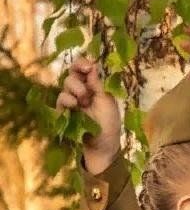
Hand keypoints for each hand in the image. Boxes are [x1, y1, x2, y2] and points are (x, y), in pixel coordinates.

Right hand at [55, 57, 120, 173]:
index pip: (85, 68)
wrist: (102, 146)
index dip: (83, 63)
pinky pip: (60, 98)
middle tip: (86, 74)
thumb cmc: (109, 124)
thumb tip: (93, 64)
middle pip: (73, 72)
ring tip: (84, 101)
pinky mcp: (63, 111)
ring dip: (76, 88)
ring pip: (67, 83)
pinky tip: (74, 105)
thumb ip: (98, 84)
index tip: (88, 65)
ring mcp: (72, 100)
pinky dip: (67, 99)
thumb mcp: (107, 102)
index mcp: (95, 86)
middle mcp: (83, 90)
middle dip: (78, 71)